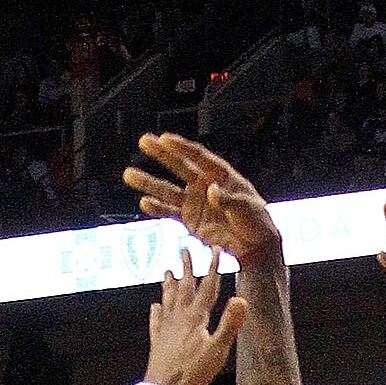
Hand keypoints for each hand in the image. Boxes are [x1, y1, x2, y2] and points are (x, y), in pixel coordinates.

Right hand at [124, 132, 280, 263]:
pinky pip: (170, 212)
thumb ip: (228, 200)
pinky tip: (144, 203)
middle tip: (143, 141)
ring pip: (168, 189)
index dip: (182, 146)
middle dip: (161, 154)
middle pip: (179, 165)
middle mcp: (204, 184)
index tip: (165, 138)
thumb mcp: (248, 208)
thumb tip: (210, 191)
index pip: (198, 156)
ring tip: (129, 175)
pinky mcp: (190, 219)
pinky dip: (157, 208)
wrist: (254, 246)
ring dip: (149, 183)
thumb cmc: (256, 221)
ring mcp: (195, 201)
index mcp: (221, 175)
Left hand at [142, 257, 247, 384]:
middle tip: (184, 250)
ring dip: (169, 284)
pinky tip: (154, 306)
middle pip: (183, 287)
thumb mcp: (217, 349)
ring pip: (168, 299)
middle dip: (186, 268)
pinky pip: (156, 321)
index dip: (212, 268)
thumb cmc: (192, 371)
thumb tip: (241, 299)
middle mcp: (178, 317)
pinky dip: (156, 311)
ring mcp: (165, 328)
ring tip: (167, 271)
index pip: (207, 287)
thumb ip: (229, 323)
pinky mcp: (157, 341)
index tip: (214, 250)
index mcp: (195, 317)